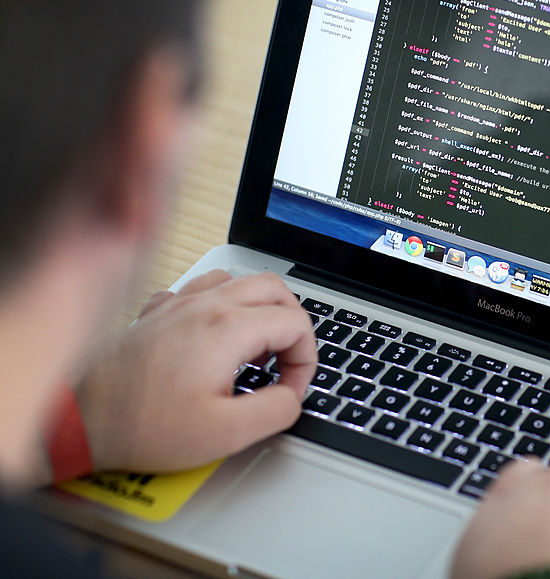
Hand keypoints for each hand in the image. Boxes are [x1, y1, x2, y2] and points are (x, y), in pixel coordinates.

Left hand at [75, 270, 316, 472]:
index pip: (296, 323)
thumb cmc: (143, 425)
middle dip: (292, 324)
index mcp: (228, 328)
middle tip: (285, 362)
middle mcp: (205, 305)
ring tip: (255, 347)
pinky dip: (220, 305)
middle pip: (274, 288)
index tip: (290, 389)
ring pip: (238, 280)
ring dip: (259, 308)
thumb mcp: (225, 434)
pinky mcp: (156, 312)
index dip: (305, 360)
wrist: (79, 419)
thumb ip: (276, 411)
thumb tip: (292, 397)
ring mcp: (178, 303)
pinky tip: (212, 335)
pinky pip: (200, 288)